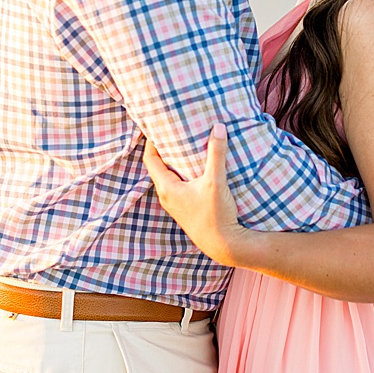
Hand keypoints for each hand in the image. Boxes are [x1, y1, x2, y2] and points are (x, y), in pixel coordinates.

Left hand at [143, 122, 248, 267]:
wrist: (223, 245)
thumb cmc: (216, 215)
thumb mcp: (216, 181)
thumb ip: (216, 153)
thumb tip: (218, 127)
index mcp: (167, 187)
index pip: (150, 159)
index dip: (151, 142)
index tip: (156, 127)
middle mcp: (166, 196)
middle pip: (157, 167)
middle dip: (162, 150)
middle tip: (170, 133)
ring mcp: (174, 205)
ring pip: (167, 178)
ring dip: (172, 164)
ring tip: (181, 148)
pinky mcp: (184, 210)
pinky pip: (176, 187)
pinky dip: (180, 175)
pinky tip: (192, 171)